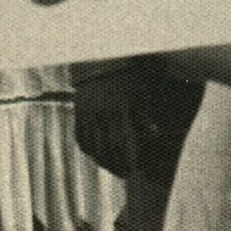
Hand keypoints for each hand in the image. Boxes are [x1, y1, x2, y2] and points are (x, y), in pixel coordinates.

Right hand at [71, 60, 142, 179]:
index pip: (120, 145)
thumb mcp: (138, 92)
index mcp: (117, 111)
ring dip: (101, 161)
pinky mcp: (78, 112)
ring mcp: (86, 114)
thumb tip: (153, 133)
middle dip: (115, 166)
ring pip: (90, 147)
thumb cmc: (126, 73)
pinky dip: (88, 149)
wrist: (101, 57)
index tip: (133, 170)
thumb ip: (143, 115)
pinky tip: (96, 154)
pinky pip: (80, 137)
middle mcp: (99, 115)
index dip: (126, 161)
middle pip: (104, 151)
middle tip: (124, 173)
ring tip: (112, 167)